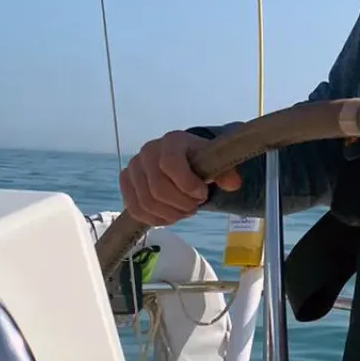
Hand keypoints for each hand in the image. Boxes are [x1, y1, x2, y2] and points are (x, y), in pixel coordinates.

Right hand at [119, 130, 241, 225]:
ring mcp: (133, 167)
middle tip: (195, 207)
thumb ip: (225, 173)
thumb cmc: (198, 160)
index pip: (170, 165)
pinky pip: (135, 209)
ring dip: (169, 214)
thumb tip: (233, 184)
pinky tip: (170, 217)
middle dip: (180, 204)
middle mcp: (148, 151)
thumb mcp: (215, 162)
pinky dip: (154, 219)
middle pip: (157, 189)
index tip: (203, 194)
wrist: (180, 158)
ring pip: (146, 202)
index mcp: (172, 141)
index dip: (188, 186)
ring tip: (184, 212)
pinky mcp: (126, 183)